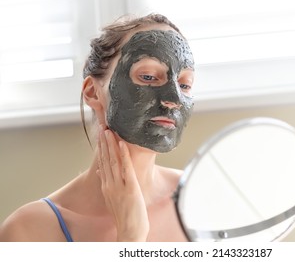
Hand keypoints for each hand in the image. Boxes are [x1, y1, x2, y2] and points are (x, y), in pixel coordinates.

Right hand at [97, 126, 148, 240]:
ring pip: (113, 161)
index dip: (101, 149)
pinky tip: (121, 144)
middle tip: (103, 128)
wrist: (130, 231)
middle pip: (105, 160)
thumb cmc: (124, 215)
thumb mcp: (112, 199)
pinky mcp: (129, 189)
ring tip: (109, 131)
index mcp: (106, 186)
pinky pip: (125, 169)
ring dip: (111, 145)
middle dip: (104, 143)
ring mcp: (119, 186)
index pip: (102, 164)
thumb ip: (107, 185)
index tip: (100, 137)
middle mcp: (109, 185)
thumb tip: (100, 173)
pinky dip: (123, 155)